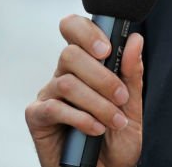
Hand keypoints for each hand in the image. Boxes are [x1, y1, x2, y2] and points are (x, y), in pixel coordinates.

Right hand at [25, 15, 143, 166]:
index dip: (86, 31)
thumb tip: (134, 39)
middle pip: (70, 54)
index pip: (73, 30)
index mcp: (83, 66)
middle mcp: (62, 76)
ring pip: (66, 82)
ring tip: (114, 121)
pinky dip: (80, 118)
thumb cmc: (116, 142)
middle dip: (101, 76)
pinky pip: (54, 108)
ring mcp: (47, 95)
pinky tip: (95, 129)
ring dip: (96, 103)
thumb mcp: (132, 107)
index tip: (107, 48)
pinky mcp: (37, 117)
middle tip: (120, 96)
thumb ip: (131, 74)